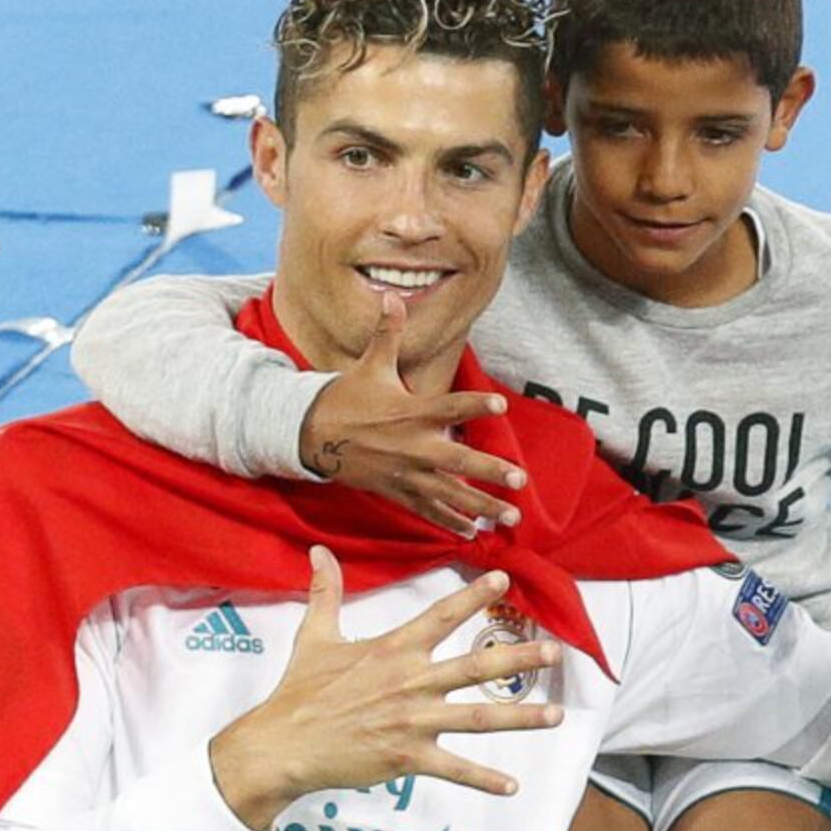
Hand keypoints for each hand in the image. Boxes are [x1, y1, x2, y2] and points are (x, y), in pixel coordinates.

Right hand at [208, 547, 561, 827]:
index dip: (473, 595)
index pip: (440, 616)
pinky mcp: (408, 757)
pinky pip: (454, 769)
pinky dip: (484, 779)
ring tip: (558, 715)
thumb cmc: (300, 692)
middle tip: (556, 652)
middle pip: (476, 667)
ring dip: (521, 718)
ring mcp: (413, 721)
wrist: (283, 744)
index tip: (505, 579)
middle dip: (519, 659)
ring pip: (479, 718)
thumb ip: (325, 593)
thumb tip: (318, 552)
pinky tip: (513, 786)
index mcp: (393, 650)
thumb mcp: (314, 637)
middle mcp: (411, 682)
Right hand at [298, 291, 526, 535]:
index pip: (449, 406)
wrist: (311, 435)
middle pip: (458, 460)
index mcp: (410, 412)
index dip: (475, 405)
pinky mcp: (396, 491)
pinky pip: (427, 511)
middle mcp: (412, 446)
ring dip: (481, 507)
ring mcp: (405, 473)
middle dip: (490, 472)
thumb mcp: (369, 364)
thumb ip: (388, 333)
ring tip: (510, 517)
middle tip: (518, 480)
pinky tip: (473, 534)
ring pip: (450, 494)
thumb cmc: (346, 397)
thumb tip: (391, 296)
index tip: (501, 406)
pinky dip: (449, 523)